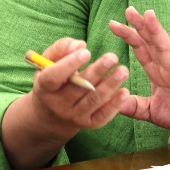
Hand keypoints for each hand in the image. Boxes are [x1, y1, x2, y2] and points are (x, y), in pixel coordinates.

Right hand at [1, 37, 129, 169]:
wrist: (51, 113)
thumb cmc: (53, 76)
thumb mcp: (50, 59)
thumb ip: (63, 48)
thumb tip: (79, 46)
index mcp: (44, 87)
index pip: (53, 77)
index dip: (69, 65)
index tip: (86, 52)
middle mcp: (57, 104)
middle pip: (77, 88)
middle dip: (97, 72)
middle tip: (112, 57)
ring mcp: (73, 116)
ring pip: (92, 101)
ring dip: (109, 85)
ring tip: (123, 71)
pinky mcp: (87, 123)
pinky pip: (101, 117)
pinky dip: (114, 106)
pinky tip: (125, 92)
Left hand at [109, 8, 169, 135]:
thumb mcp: (151, 111)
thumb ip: (133, 106)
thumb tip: (112, 102)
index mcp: (157, 71)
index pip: (142, 49)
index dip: (129, 35)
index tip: (113, 23)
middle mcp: (168, 67)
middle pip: (152, 43)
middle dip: (140, 26)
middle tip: (129, 10)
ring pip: (166, 49)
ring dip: (158, 32)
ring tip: (149, 16)